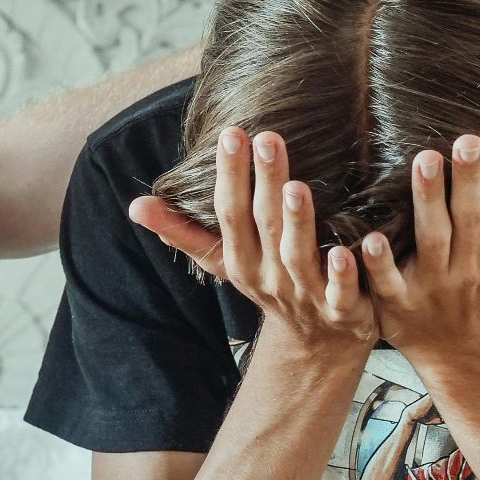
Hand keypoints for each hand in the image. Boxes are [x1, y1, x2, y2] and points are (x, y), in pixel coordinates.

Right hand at [132, 128, 374, 351]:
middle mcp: (267, 276)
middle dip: (263, 182)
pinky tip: (343, 251)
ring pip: (297, 257)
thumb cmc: (269, 284)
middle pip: (263, 225)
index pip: (229, 214)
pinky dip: (342, 274)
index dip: (229, 175)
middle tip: (266, 138)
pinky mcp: (341, 310)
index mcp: (239, 259)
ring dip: (296, 224)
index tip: (231, 134)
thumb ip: (182, 233)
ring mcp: (304, 294)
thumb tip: (135, 207)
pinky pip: (341, 292)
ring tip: (296, 187)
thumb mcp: (223, 262)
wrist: (316, 345)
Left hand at [360, 127, 479, 359]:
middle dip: (470, 180)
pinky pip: (386, 279)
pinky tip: (369, 237)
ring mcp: (433, 285)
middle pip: (471, 218)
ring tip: (424, 160)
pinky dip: (378, 261)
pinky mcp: (396, 302)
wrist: (457, 349)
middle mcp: (472, 268)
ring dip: (427, 202)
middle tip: (466, 140)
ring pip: (432, 239)